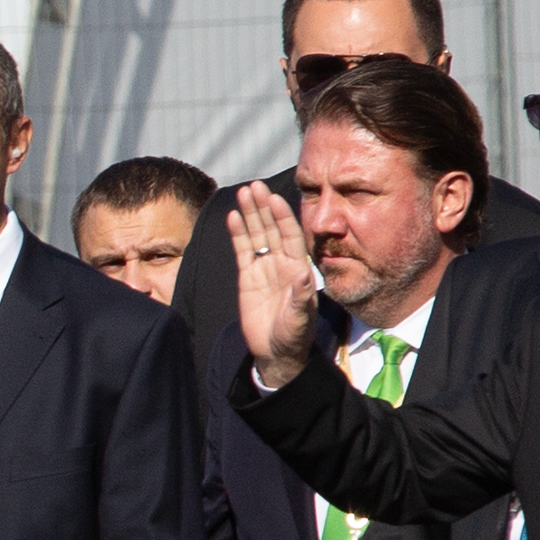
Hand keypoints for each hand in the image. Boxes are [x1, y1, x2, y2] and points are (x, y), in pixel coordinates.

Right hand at [227, 181, 316, 387]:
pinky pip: (243, 250)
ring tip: (243, 192)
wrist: (276, 353)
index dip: (283, 217)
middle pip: (272, 229)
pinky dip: (238, 234)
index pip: (291, 236)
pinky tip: (233, 217)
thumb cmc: (293, 337)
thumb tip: (305, 275)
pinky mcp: (248, 277)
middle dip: (264, 207)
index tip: (274, 199)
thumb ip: (301, 298)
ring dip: (250, 214)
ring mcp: (264, 268)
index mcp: (299, 269)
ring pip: (257, 235)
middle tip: (255, 185)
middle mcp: (282, 264)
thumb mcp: (299, 320)